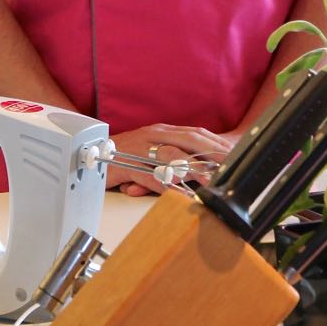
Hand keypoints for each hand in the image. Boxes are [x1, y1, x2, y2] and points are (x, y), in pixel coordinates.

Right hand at [106, 124, 236, 196]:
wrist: (90, 152)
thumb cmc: (125, 154)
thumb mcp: (153, 149)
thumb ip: (175, 154)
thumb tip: (204, 166)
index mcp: (164, 131)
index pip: (197, 134)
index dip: (217, 145)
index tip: (236, 156)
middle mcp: (155, 135)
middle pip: (190, 141)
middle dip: (213, 154)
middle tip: (231, 168)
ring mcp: (141, 148)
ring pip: (172, 157)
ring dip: (193, 170)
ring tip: (210, 182)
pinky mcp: (127, 164)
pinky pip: (150, 176)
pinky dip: (166, 186)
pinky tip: (179, 194)